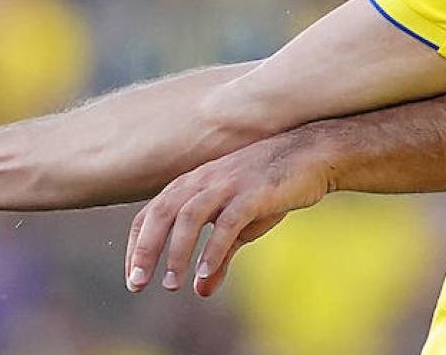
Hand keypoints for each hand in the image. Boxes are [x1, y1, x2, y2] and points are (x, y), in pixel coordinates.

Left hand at [124, 129, 335, 297]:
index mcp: (193, 184)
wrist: (312, 154)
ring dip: (177, 251)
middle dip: (146, 249)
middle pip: (162, 213)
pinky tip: (206, 271)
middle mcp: (204, 180)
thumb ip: (219, 256)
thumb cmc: (272, 187)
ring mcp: (229, 184)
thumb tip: (201, 290)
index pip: (150, 213)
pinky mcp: (254, 192)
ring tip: (172, 284)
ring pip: (189, 216)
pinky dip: (214, 247)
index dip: (136, 245)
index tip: (133, 277)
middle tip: (137, 283)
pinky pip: (227, 221)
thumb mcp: (240, 225)